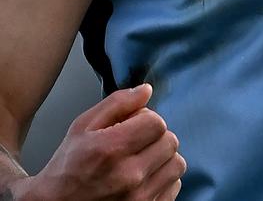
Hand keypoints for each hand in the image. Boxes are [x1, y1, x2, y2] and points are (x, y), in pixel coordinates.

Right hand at [11, 84, 185, 200]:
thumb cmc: (67, 167)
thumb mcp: (82, 126)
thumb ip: (117, 103)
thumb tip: (147, 90)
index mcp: (112, 149)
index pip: (157, 122)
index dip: (146, 119)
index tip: (134, 125)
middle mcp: (129, 175)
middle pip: (170, 142)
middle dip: (155, 137)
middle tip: (137, 142)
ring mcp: (140, 199)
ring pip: (176, 164)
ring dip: (163, 157)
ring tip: (142, 160)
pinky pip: (174, 186)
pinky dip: (163, 179)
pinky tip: (144, 178)